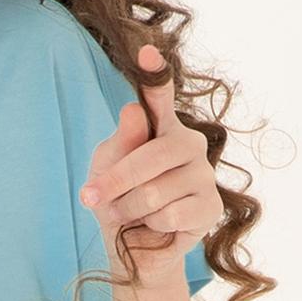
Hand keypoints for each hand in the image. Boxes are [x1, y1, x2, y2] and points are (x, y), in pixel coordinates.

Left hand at [78, 46, 216, 283]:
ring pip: (154, 192)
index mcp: (162, 127)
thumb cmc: (118, 199)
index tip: (145, 52)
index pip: (159, 96)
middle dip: (114, 183)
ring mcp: (204, 174)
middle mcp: (188, 143)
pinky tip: (156, 226)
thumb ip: (120, 143)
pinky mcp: (210, 206)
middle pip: (148, 157)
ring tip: (130, 214)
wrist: (133, 247)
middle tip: (91, 197)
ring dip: (129, 209)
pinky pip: (170, 215)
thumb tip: (133, 111)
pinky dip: (152, 226)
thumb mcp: (105, 168)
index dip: (154, 74)